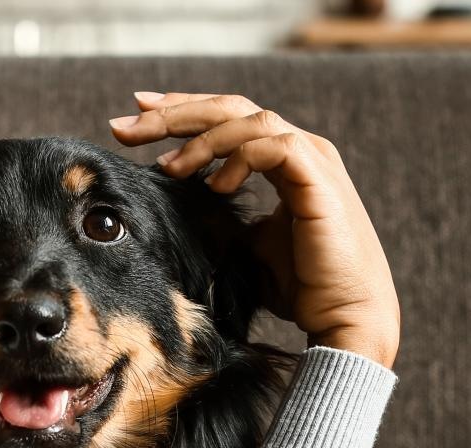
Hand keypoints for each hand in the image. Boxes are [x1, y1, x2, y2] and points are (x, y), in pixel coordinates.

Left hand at [109, 91, 399, 367]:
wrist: (344, 317)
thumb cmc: (301, 286)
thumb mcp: (246, 245)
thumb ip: (219, 216)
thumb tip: (173, 206)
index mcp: (284, 160)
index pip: (228, 119)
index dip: (182, 113)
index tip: (136, 117)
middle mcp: (300, 150)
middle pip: (231, 108)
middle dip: (174, 113)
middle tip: (125, 125)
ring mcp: (313, 159)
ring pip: (249, 119)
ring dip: (201, 138)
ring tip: (168, 167)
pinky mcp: (319, 179)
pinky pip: (273, 146)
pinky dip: (238, 157)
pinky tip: (215, 185)